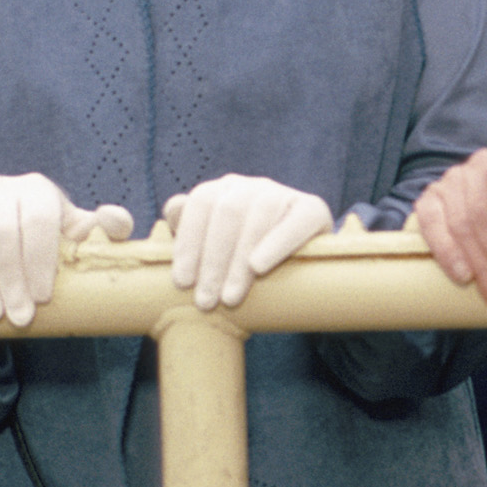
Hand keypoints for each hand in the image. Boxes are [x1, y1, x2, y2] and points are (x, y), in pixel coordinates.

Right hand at [0, 174, 133, 326]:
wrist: (4, 224)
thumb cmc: (48, 235)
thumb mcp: (76, 231)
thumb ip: (106, 228)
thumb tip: (115, 219)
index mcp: (38, 190)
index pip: (39, 219)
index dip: (40, 261)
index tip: (43, 298)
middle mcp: (2, 187)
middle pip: (3, 232)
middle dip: (12, 280)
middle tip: (19, 317)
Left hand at [163, 175, 331, 308]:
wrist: (298, 263)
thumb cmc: (244, 259)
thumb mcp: (213, 247)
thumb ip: (189, 228)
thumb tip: (173, 209)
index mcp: (223, 190)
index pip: (201, 203)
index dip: (188, 242)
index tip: (182, 282)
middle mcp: (251, 186)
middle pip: (227, 212)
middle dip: (212, 260)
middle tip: (206, 301)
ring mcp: (282, 193)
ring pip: (258, 216)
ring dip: (239, 261)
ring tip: (231, 297)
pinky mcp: (313, 209)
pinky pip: (295, 221)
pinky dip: (276, 243)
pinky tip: (259, 266)